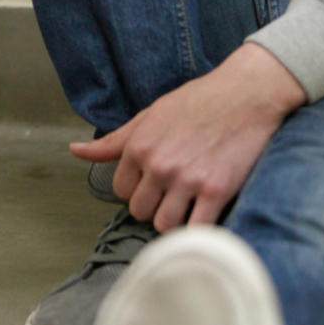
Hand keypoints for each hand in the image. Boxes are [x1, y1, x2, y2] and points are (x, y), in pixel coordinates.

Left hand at [70, 44, 306, 232]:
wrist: (248, 93)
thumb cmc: (199, 101)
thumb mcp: (151, 114)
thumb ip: (114, 140)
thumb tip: (75, 152)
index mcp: (139, 146)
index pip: (121, 191)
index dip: (138, 186)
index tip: (157, 178)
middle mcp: (159, 165)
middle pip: (140, 211)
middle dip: (155, 204)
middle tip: (175, 191)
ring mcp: (187, 180)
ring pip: (164, 225)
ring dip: (176, 219)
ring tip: (190, 203)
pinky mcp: (216, 191)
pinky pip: (195, 230)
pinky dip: (198, 230)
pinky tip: (205, 215)